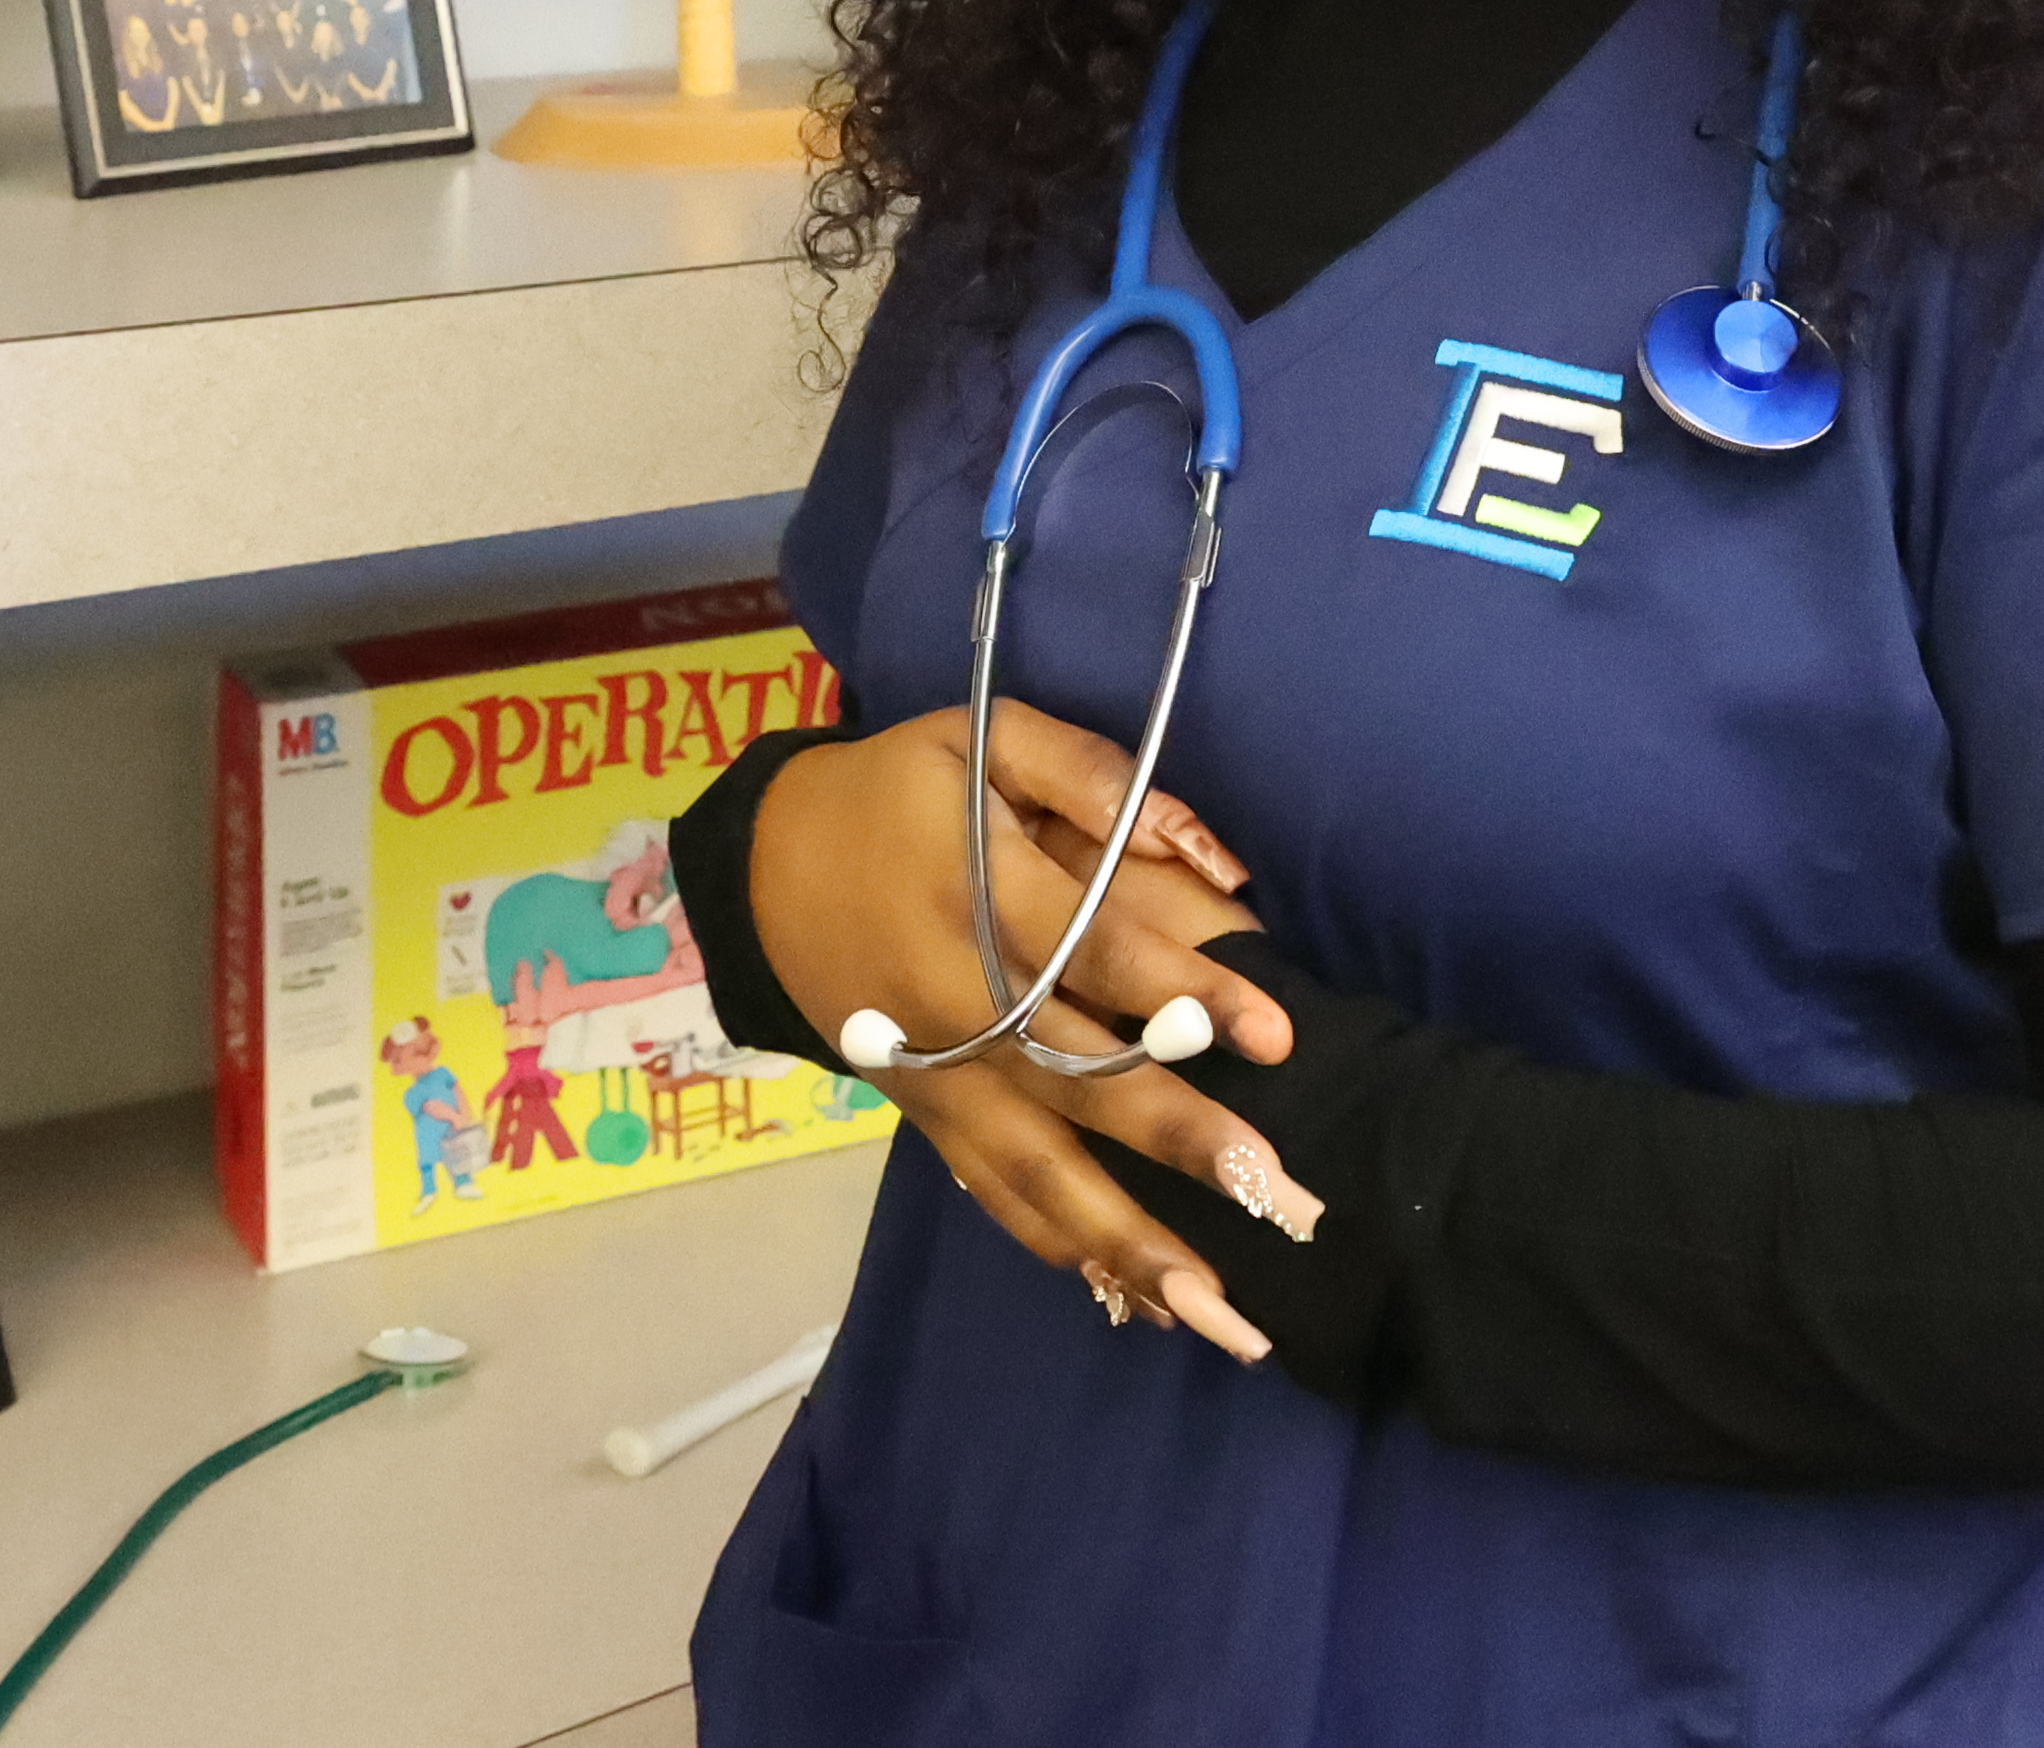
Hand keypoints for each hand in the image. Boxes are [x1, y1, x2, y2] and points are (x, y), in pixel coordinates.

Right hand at [751, 705, 1313, 1362]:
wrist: (767, 862)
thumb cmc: (901, 790)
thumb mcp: (986, 737)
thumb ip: (1096, 778)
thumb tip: (1216, 853)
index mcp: (982, 894)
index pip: (1098, 950)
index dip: (1184, 995)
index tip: (1275, 1039)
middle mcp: (958, 1001)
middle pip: (1078, 1079)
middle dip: (1177, 1141)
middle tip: (1273, 1194)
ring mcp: (935, 1071)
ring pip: (1033, 1168)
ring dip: (1125, 1238)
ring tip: (1214, 1306)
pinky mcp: (921, 1113)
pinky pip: (990, 1188)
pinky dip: (1057, 1243)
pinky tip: (1129, 1294)